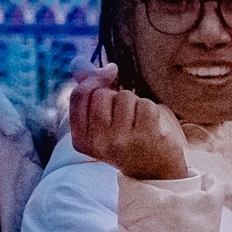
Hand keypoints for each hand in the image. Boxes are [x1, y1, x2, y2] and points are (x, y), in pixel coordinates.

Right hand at [67, 65, 186, 181]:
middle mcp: (99, 143)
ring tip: (137, 122)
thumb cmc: (124, 139)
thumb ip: (88, 91)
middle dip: (114, 96)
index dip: (93, 79)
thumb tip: (78, 61)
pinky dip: (149, 109)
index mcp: (81, 141)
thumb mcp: (100, 121)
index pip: (78, 96)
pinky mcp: (146, 137)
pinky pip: (144, 104)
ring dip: (133, 103)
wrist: (153, 170)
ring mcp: (122, 141)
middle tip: (123, 115)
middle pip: (101, 95)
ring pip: (124, 97)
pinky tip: (150, 126)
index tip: (109, 72)